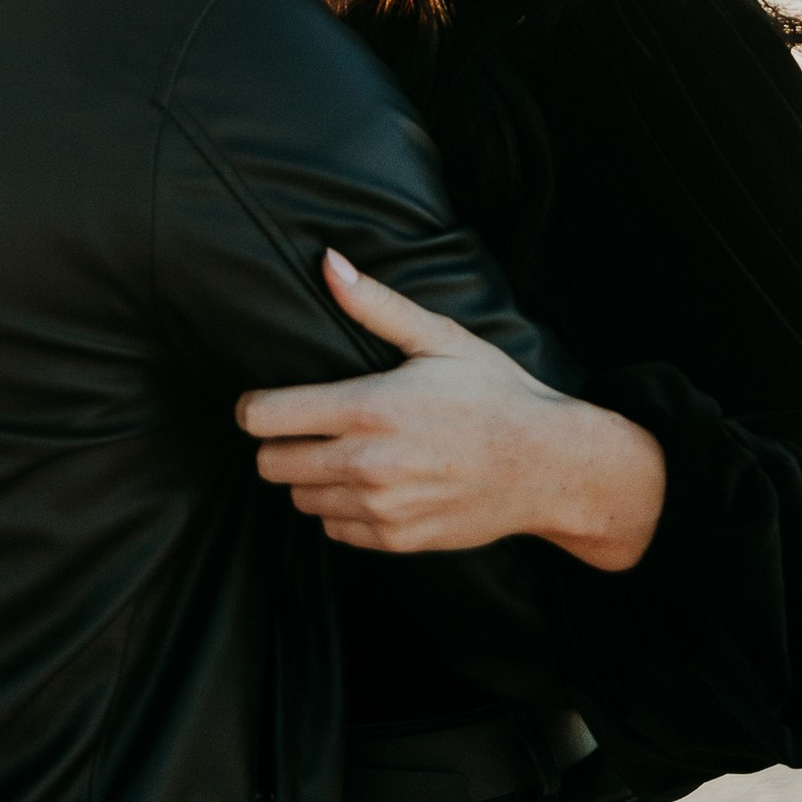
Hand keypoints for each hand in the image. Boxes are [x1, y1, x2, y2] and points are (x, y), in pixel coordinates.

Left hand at [236, 251, 667, 569]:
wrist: (546, 465)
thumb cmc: (494, 394)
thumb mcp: (440, 339)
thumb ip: (375, 305)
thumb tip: (329, 262)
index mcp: (368, 408)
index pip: (266, 418)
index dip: (254, 408)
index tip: (265, 403)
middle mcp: (366, 464)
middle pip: (271, 464)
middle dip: (279, 443)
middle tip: (306, 428)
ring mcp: (380, 507)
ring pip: (299, 499)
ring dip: (310, 478)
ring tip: (343, 453)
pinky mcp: (395, 539)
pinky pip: (334, 528)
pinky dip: (340, 508)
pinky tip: (369, 484)